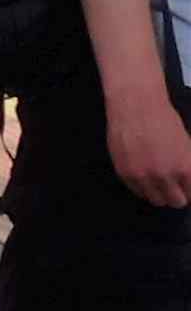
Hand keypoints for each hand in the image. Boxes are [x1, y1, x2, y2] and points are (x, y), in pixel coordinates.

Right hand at [108, 84, 190, 210]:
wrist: (137, 107)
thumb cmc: (164, 120)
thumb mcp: (186, 146)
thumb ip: (187, 167)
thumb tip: (187, 181)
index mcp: (186, 167)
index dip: (189, 192)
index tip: (186, 188)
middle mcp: (166, 175)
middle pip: (175, 202)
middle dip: (177, 196)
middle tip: (174, 187)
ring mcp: (144, 176)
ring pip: (156, 200)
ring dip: (159, 193)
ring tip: (158, 181)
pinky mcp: (125, 173)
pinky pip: (137, 191)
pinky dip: (143, 187)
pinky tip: (145, 175)